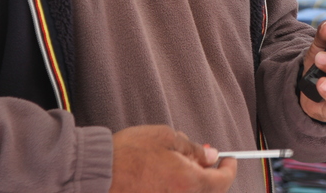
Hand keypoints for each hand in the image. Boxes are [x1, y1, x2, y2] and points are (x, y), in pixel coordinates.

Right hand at [109, 125, 236, 192]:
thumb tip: (211, 156)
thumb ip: (193, 149)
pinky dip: (180, 188)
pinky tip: (168, 177)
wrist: (96, 175)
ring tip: (181, 165)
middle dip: (213, 176)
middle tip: (206, 160)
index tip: (229, 160)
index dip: (229, 168)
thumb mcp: (165, 138)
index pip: (222, 181)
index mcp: (188, 182)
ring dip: (195, 183)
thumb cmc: (127, 154)